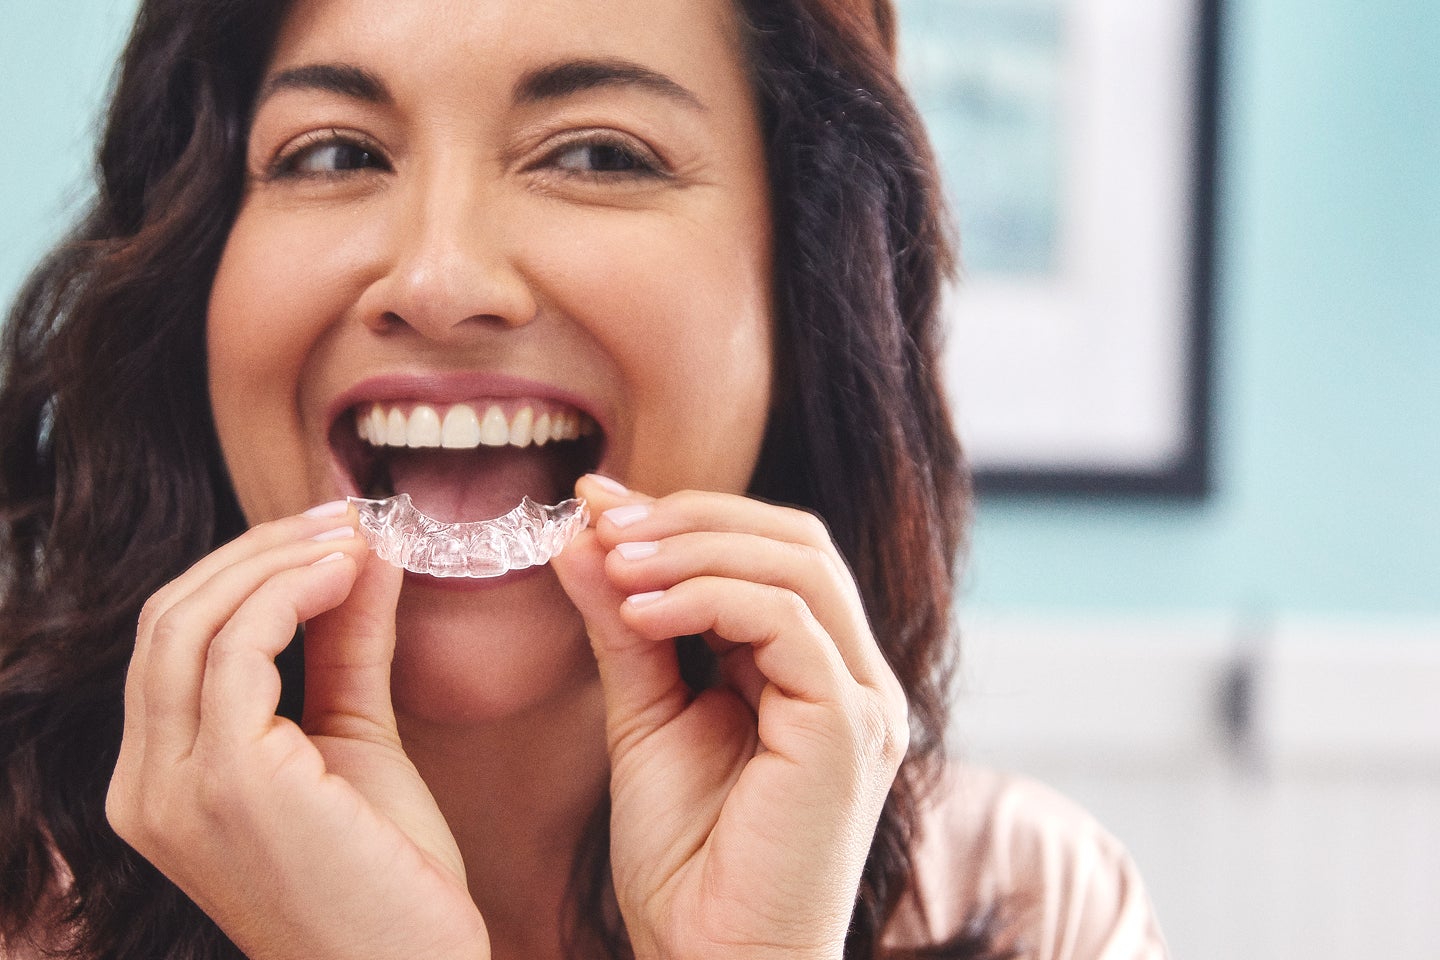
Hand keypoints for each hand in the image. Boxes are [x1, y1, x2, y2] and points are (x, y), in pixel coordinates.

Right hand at [106, 506, 487, 959]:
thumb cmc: (387, 872)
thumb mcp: (353, 737)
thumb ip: (343, 646)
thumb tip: (358, 549)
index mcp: (159, 782)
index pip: (172, 639)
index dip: (245, 569)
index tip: (329, 530)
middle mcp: (143, 788)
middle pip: (170, 617)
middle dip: (259, 548)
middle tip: (346, 515)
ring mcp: (176, 787)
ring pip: (192, 619)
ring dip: (279, 556)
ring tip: (356, 534)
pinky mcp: (229, 781)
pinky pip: (240, 645)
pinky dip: (293, 589)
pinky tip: (350, 572)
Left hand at [552, 477, 908, 959]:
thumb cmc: (686, 861)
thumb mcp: (646, 714)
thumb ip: (625, 625)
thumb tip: (581, 530)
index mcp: (821, 673)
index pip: (775, 552)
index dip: (689, 515)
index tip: (597, 504)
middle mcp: (857, 679)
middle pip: (797, 539)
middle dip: (692, 515)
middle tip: (601, 520)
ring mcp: (863, 702)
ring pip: (798, 563)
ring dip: (693, 546)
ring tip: (612, 561)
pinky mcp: (848, 727)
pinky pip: (786, 620)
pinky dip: (706, 596)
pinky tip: (638, 610)